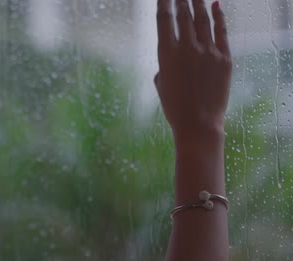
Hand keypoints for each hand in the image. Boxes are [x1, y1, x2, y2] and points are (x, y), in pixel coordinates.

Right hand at [155, 0, 231, 137]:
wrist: (198, 123)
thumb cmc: (175, 107)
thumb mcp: (161, 83)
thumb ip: (165, 64)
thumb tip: (172, 57)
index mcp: (166, 54)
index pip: (164, 20)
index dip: (163, 3)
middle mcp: (187, 48)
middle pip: (184, 15)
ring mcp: (208, 51)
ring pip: (202, 19)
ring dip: (198, 3)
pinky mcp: (224, 58)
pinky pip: (221, 32)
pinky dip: (219, 16)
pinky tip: (217, 5)